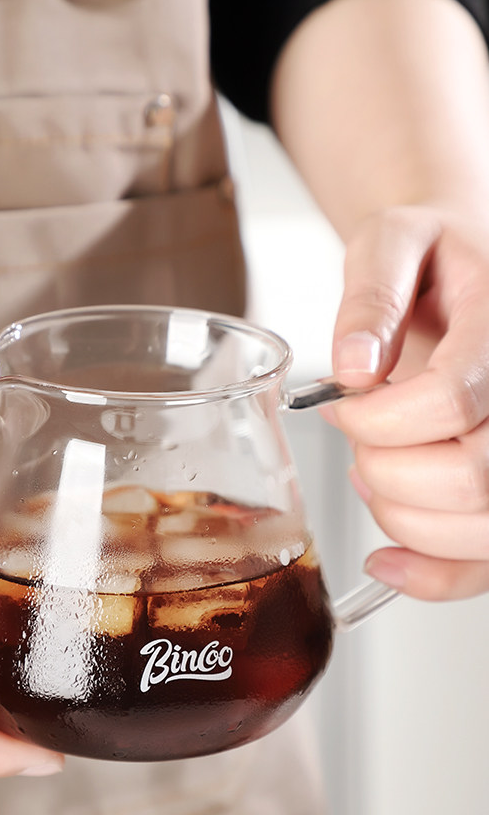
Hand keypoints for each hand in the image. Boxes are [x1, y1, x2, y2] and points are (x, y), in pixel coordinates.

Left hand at [325, 205, 488, 600]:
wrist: (470, 263)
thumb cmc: (434, 254)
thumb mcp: (391, 240)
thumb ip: (371, 295)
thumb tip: (353, 365)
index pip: (454, 397)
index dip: (379, 419)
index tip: (341, 407)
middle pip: (475, 476)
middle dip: (387, 472)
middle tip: (356, 440)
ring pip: (484, 526)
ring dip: (404, 519)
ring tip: (372, 476)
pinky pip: (487, 561)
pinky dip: (434, 575)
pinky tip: (387, 561)